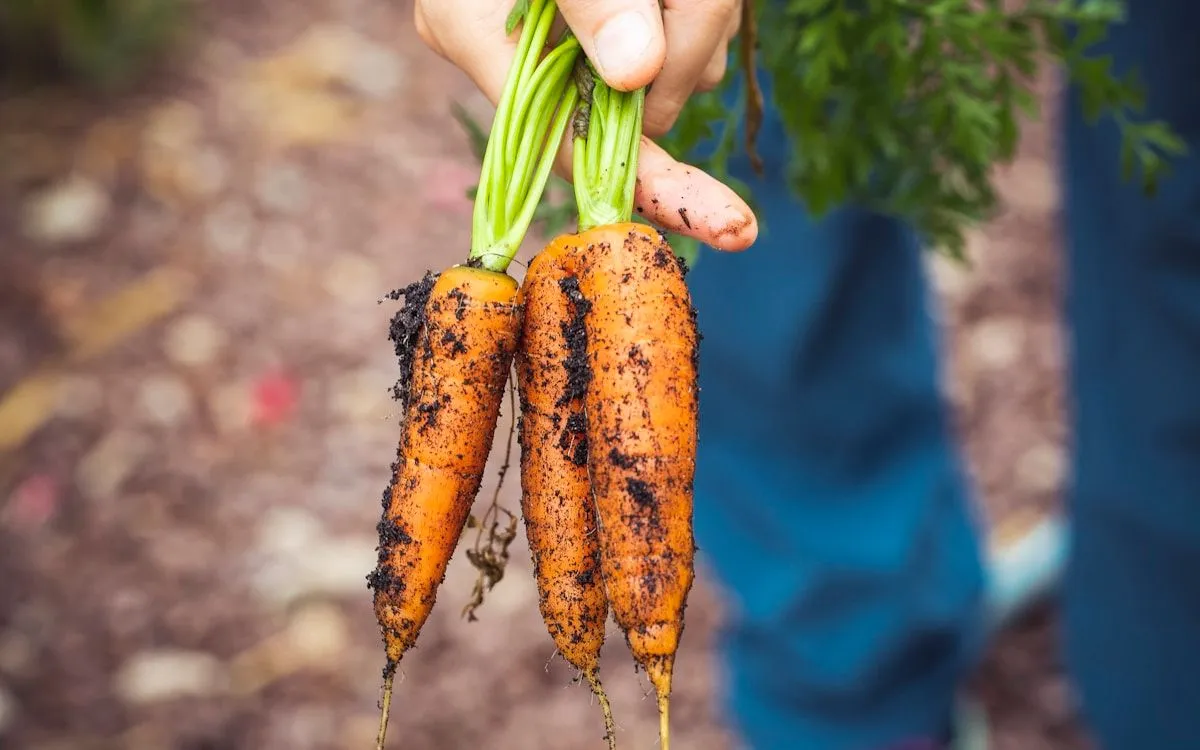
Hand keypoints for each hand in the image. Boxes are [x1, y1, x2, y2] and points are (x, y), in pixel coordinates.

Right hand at [415, 0, 756, 250]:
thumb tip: (636, 74)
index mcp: (476, 34)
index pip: (572, 148)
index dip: (653, 187)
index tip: (727, 224)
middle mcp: (520, 51)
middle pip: (641, 105)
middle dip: (690, 47)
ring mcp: (569, 39)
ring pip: (676, 68)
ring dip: (702, 13)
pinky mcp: (613, 21)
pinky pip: (683, 36)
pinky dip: (701, 6)